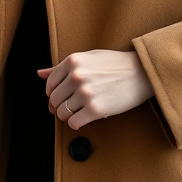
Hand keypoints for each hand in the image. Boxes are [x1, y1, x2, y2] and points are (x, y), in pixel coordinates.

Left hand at [38, 50, 154, 130]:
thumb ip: (62, 67)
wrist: (142, 73)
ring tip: (78, 113)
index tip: (61, 97)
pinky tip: (84, 118)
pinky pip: (74, 123)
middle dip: (59, 106)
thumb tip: (39, 73)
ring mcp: (85, 93)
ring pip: (62, 113)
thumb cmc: (116, 64)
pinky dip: (76, 124)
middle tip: (70, 108)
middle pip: (54, 100)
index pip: (50, 83)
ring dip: (67, 116)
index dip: (53, 93)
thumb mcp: (88, 58)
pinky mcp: (95, 109)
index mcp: (72, 61)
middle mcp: (76, 76)